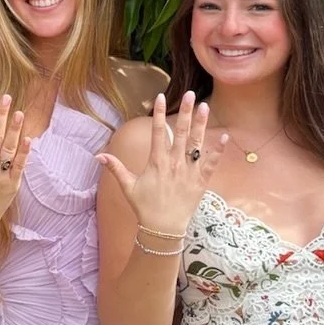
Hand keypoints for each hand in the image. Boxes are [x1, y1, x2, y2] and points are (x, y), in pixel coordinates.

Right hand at [97, 93, 222, 239]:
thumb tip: (98, 156)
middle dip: (186, 112)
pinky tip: (225, 137)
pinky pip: (211, 164)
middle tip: (191, 95)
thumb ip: (115, 168)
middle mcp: (174, 163)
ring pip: (196, 143)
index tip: (160, 97)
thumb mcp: (128, 187)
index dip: (158, 113)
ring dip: (201, 124)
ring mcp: (189, 172)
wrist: (163, 229)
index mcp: (156, 162)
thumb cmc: (144, 207)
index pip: (158, 132)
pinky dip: (218, 151)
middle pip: (180, 132)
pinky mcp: (200, 182)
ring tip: (206, 107)